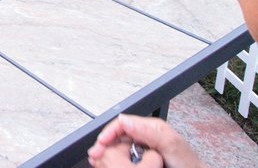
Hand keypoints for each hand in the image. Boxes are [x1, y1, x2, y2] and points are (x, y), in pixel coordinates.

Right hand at [88, 115, 205, 167]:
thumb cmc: (188, 166)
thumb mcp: (170, 145)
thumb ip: (149, 131)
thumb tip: (125, 120)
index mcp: (151, 127)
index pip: (122, 123)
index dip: (108, 132)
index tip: (101, 144)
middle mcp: (146, 135)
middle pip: (117, 134)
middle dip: (104, 143)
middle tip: (95, 155)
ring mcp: (144, 147)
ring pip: (119, 145)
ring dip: (107, 151)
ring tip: (99, 160)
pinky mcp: (144, 158)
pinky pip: (124, 155)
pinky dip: (114, 158)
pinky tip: (110, 163)